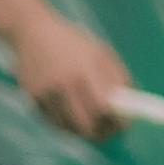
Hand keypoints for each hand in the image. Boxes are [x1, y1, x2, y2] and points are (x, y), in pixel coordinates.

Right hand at [12, 13, 131, 140]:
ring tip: (90, 120)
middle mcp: (64, 82)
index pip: (103, 107)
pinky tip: (71, 112)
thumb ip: (118, 79)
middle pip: (86, 125)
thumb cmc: (74, 44)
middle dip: (101, 133)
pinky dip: (65, 123)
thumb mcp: (101, 53)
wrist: (31, 30)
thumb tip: (132, 109)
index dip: (116, 121)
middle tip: (109, 131)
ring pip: (69, 128)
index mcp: (86, 68)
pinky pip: (53, 122)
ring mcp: (45, 91)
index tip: (124, 125)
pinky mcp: (31, 97)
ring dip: (82, 129)